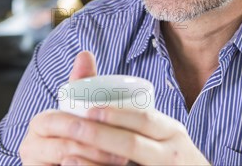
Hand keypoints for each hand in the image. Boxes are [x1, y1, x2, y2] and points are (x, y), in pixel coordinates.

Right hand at [19, 52, 128, 164]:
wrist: (68, 161)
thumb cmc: (77, 135)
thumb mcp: (79, 109)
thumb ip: (82, 82)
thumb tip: (85, 53)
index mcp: (39, 124)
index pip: (58, 121)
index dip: (86, 128)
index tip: (117, 131)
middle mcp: (29, 147)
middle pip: (64, 148)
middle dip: (95, 151)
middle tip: (124, 154)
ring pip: (67, 165)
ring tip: (121, 164)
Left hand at [35, 105, 209, 164]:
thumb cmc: (173, 157)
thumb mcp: (166, 136)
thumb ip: (140, 119)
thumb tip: (101, 84)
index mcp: (172, 132)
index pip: (144, 119)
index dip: (117, 114)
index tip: (90, 110)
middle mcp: (171, 153)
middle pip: (133, 144)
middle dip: (100, 135)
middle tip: (73, 128)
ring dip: (95, 164)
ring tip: (68, 158)